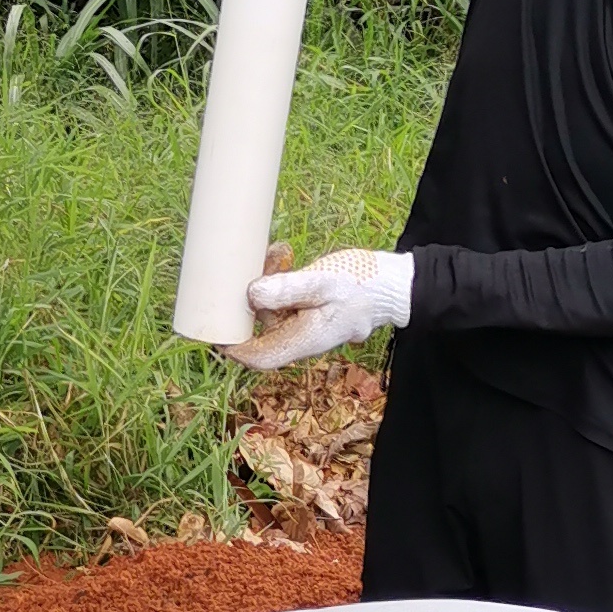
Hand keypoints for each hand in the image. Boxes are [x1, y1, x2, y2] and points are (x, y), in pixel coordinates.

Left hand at [228, 246, 413, 375]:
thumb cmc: (364, 284)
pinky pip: (288, 298)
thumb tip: (251, 294)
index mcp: (304, 339)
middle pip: (263, 328)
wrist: (398, 284)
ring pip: (274, 308)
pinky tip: (286, 255)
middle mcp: (304, 336)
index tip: (214, 329)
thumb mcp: (324, 282)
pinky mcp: (315, 308)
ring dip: (268, 281)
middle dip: (250, 301)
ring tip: (278, 254)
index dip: (234, 348)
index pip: (260, 357)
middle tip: (247, 271)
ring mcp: (310, 322)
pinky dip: (282, 278)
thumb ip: (288, 288)